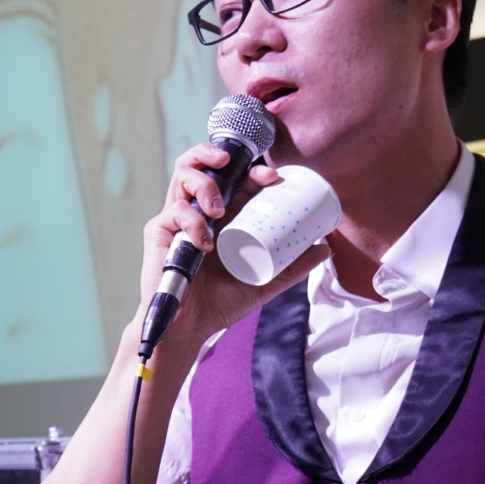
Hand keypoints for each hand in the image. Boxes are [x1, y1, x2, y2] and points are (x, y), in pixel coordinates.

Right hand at [137, 142, 330, 346]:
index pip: (235, 179)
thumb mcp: (264, 281)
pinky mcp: (158, 231)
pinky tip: (204, 242)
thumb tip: (325, 248)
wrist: (190, 328)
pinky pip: (173, 213)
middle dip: (218, 155)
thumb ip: (293, 266)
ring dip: (203, 184)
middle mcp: (199, 210)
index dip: (252, 169)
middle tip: (240, 169)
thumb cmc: (221, 302)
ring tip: (219, 209)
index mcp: (223, 215)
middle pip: (202, 164)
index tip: (272, 177)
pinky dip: (191, 223)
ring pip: (181, 176)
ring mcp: (177, 218)